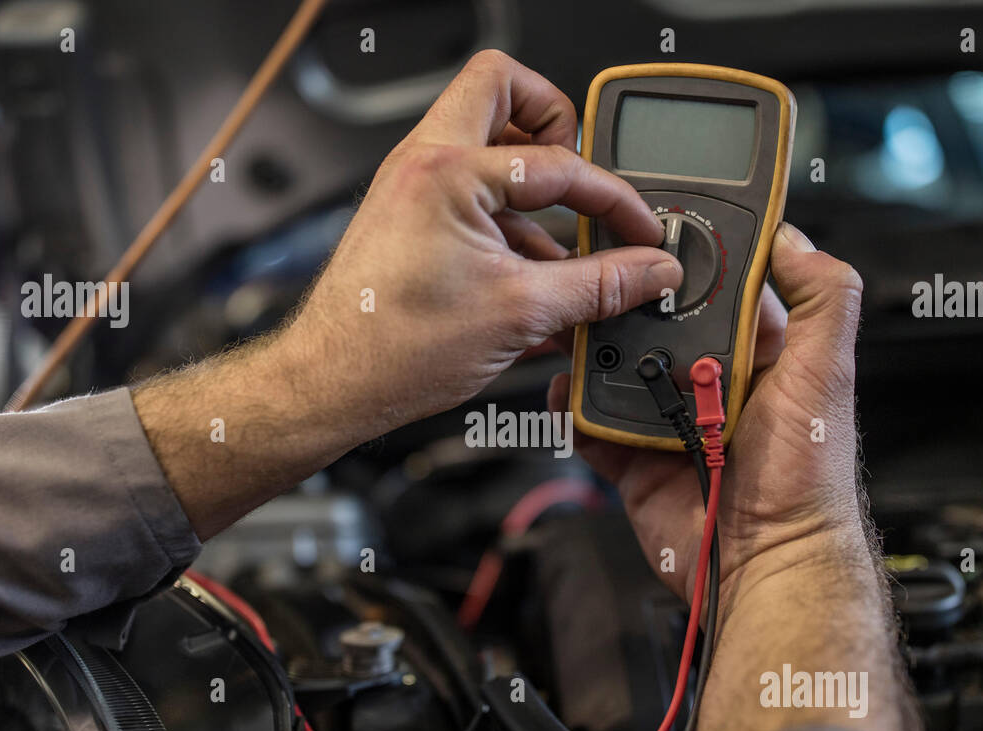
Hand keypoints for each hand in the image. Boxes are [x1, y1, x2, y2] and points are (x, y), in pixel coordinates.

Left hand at [293, 49, 681, 437]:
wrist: (333, 385)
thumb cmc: (392, 348)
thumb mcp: (521, 313)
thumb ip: (600, 285)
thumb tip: (650, 270)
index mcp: (449, 171)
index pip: (559, 161)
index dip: (614, 198)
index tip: (641, 232)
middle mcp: (423, 163)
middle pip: (505, 93)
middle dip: (556, 126)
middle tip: (582, 179)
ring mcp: (412, 187)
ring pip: (488, 147)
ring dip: (535, 192)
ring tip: (567, 255)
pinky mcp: (410, 219)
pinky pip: (473, 197)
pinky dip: (512, 228)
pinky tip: (536, 285)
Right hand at [548, 223, 870, 611]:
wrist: (764, 560)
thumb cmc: (805, 476)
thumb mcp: (825, 372)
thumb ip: (822, 300)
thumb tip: (794, 238)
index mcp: (758, 355)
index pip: (718, 291)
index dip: (689, 264)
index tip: (656, 233)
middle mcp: (710, 384)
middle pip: (655, 327)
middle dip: (627, 306)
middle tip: (597, 282)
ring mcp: (668, 422)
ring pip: (616, 370)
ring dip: (592, 350)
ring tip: (572, 327)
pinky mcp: (635, 460)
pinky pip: (593, 425)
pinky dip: (574, 407)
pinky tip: (567, 388)